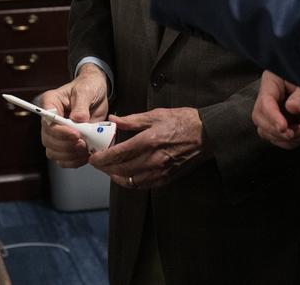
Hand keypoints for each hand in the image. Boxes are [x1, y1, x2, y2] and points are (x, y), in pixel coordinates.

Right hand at [37, 65, 108, 168]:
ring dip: (70, 155)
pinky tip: (85, 155)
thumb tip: (78, 119)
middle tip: (83, 143)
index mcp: (50, 103)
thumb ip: (82, 105)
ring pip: (53, 152)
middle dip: (66, 145)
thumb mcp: (86, 90)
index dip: (60, 132)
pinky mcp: (66, 142)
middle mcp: (50, 120)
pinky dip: (74, 160)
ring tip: (85, 148)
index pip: (48, 122)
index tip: (76, 134)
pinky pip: (63, 158)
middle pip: (48, 140)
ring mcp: (57, 133)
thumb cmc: (88, 87)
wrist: (96, 93)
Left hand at [87, 107, 208, 190]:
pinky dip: (131, 181)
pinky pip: (142, 185)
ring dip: (116, 176)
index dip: (101, 158)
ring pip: (130, 180)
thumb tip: (113, 120)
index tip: (93, 158)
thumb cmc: (182, 121)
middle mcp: (152, 159)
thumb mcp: (155, 115)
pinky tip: (126, 175)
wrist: (206, 134)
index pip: (117, 154)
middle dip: (105, 168)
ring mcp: (160, 171)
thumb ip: (132, 120)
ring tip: (110, 169)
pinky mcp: (166, 178)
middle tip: (98, 163)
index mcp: (148, 140)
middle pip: (120, 170)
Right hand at [252, 71, 299, 149]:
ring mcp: (271, 112)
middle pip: (259, 118)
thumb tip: (292, 108)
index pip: (265, 102)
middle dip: (275, 130)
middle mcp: (267, 97)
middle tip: (293, 133)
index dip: (272, 116)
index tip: (283, 127)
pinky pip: (275, 138)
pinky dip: (287, 142)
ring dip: (282, 138)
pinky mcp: (278, 123)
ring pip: (265, 131)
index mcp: (271, 82)